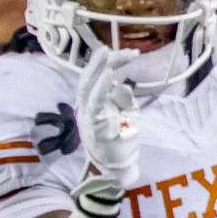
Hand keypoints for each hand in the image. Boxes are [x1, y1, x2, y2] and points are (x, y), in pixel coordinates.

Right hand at [76, 48, 141, 188]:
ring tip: (107, 54)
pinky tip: (108, 75)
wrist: (119, 169)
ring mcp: (87, 116)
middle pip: (89, 78)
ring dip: (97, 69)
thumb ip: (123, 99)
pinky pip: (94, 103)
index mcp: (94, 103)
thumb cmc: (122, 142)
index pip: (97, 77)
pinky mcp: (94, 126)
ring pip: (87, 88)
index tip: (130, 53)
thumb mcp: (126, 115)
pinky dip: (101, 87)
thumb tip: (122, 85)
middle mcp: (86, 108)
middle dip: (100, 62)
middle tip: (111, 48)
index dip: (110, 63)